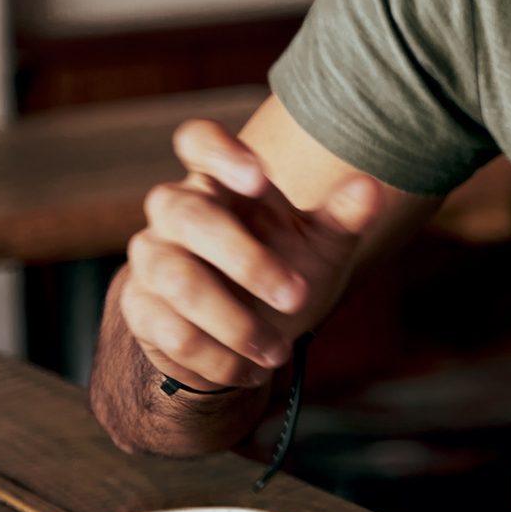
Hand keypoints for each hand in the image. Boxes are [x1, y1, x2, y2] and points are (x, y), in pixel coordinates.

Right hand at [118, 119, 381, 391]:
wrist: (245, 335)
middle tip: (298, 297)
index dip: (220, 152)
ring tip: (280, 352)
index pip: (197, 141)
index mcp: (221, 182)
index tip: (260, 177)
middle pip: (189, 215)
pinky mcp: (140, 308)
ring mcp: (152, 259)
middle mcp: (176, 212)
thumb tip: (370, 189)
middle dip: (247, 260)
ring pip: (177, 278)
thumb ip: (343, 216)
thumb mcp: (320, 244)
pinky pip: (168, 330)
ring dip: (234, 321)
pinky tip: (251, 370)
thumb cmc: (284, 269)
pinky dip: (216, 356)